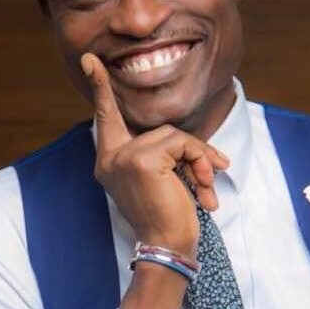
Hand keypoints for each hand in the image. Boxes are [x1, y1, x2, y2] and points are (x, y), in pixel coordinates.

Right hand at [80, 53, 229, 258]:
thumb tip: (187, 144)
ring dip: (199, 158)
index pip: (107, 119)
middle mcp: (110, 158)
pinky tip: (204, 187)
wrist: (168, 248)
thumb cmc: (167, 219)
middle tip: (217, 169)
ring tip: (208, 185)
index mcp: (110, 162)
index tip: (91, 60)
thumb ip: (162, 156)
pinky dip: (200, 160)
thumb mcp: (161, 181)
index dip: (101, 89)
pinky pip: (181, 143)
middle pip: (159, 130)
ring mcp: (123, 157)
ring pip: (174, 136)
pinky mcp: (141, 159)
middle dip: (191, 149)